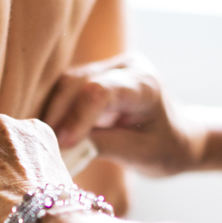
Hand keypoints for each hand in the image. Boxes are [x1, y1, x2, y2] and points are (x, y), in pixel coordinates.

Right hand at [41, 53, 192, 177]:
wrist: (179, 138)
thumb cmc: (165, 149)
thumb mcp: (139, 154)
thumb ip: (101, 146)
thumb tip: (60, 147)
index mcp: (145, 84)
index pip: (101, 91)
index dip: (77, 116)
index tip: (62, 143)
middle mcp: (126, 67)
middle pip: (78, 83)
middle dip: (57, 115)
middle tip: (42, 146)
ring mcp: (109, 68)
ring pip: (66, 84)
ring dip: (51, 112)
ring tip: (42, 141)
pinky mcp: (95, 76)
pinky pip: (66, 90)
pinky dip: (55, 111)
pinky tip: (48, 132)